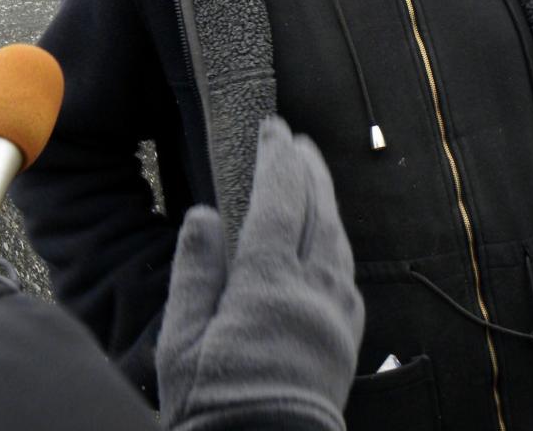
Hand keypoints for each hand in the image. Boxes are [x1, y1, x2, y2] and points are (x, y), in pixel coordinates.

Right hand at [156, 116, 363, 430]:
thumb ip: (195, 272)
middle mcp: (313, 290)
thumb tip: (202, 215)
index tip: (273, 128)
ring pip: (339, 238)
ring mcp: (336, 313)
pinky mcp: (348, 336)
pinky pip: (349, 271)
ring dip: (328, 199)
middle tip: (297, 140)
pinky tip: (331, 236)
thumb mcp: (184, 342)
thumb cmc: (215, 406)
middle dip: (308, 168)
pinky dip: (338, 239)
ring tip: (314, 175)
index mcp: (269, 285)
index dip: (277, 159)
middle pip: (318, 210)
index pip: (281, 201)